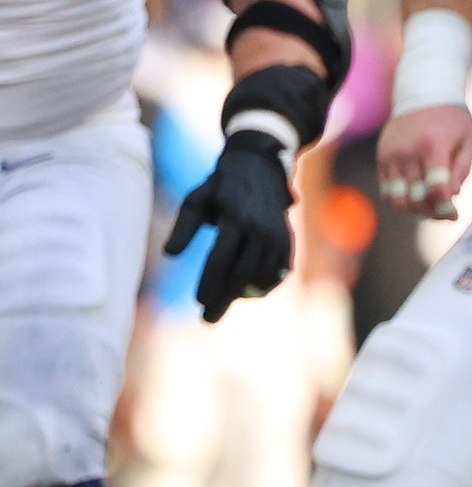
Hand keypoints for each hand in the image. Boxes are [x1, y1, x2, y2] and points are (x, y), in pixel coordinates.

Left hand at [163, 136, 293, 321]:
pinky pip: (278, 272)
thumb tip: (169, 255)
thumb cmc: (221, 185)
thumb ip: (184, 227)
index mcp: (236, 219)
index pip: (221, 259)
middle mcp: (261, 230)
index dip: (210, 283)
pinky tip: (247, 291)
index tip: (198, 302)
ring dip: (243, 294)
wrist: (261, 167)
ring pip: (262, 276)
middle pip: (242, 274)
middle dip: (224, 299)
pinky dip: (263, 285)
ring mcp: (278, 237)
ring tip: (223, 302)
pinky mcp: (288, 242)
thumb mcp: (196, 198)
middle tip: (208, 318)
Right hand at [376, 104, 471, 220]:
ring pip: (397, 199)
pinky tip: (416, 198)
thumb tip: (452, 195)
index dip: (444, 208)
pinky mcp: (382, 158)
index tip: (454, 213)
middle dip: (432, 213)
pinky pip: (386, 190)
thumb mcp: (469, 140)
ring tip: (429, 207)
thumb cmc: (452, 120)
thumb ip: (463, 169)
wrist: (423, 94)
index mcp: (433, 146)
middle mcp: (408, 152)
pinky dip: (400, 201)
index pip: (435, 188)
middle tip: (444, 213)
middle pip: (415, 199)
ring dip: (414, 211)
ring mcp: (391, 156)